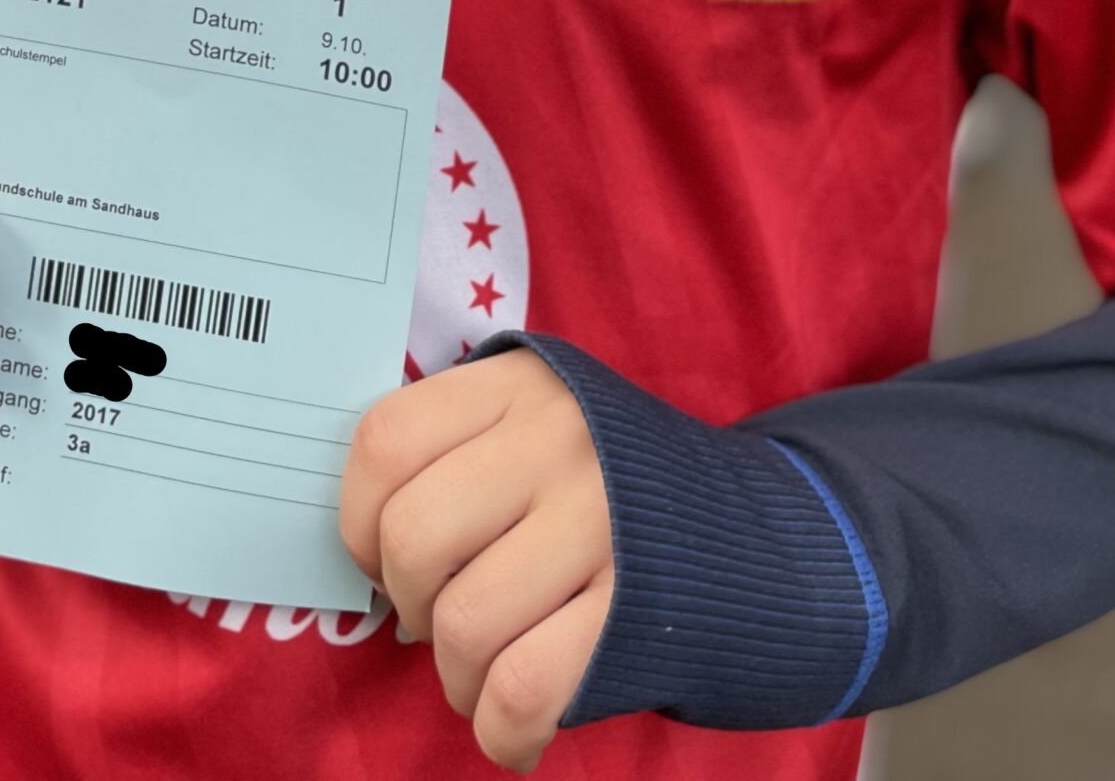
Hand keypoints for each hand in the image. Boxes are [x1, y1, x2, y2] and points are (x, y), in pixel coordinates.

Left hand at [339, 349, 613, 772]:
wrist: (757, 538)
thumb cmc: (604, 487)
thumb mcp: (533, 423)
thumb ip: (454, 453)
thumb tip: (364, 549)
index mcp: (519, 385)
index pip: (386, 441)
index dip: (357, 518)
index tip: (382, 555)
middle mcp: (559, 441)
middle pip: (413, 539)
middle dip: (409, 603)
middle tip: (440, 616)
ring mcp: (601, 524)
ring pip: (463, 626)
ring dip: (455, 678)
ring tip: (483, 671)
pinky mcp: (633, 613)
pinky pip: (522, 691)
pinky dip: (500, 731)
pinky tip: (514, 728)